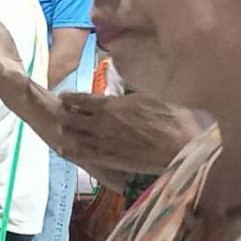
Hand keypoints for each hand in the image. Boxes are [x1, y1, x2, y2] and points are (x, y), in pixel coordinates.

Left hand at [57, 91, 200, 175]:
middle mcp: (101, 123)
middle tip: (60, 111)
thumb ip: (131, 91)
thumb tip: (123, 81)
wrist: (180, 148)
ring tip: (62, 128)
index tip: (63, 97)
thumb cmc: (172, 120)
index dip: (69, 98)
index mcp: (111, 105)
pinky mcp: (107, 159)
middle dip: (62, 113)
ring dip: (66, 130)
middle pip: (70, 117)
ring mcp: (102, 143)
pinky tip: (62, 149)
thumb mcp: (151, 96)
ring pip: (72, 136)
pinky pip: (81, 155)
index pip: (80, 99)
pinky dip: (69, 151)